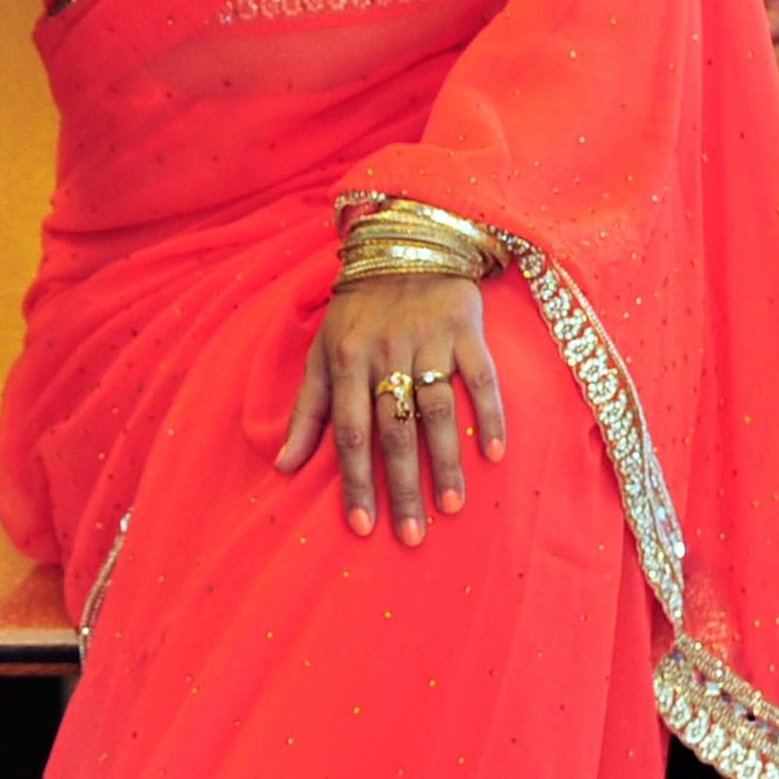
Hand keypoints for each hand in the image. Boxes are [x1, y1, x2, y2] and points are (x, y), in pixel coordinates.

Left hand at [277, 277, 507, 548]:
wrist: (404, 243)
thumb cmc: (357, 309)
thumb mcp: (320, 352)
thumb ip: (306, 411)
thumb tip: (283, 467)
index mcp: (345, 362)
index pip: (348, 434)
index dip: (355, 482)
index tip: (363, 526)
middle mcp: (384, 353)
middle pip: (393, 431)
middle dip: (402, 487)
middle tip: (412, 536)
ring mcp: (427, 340)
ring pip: (437, 411)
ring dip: (446, 462)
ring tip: (452, 506)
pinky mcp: (465, 329)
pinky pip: (481, 378)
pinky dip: (490, 416)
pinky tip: (496, 456)